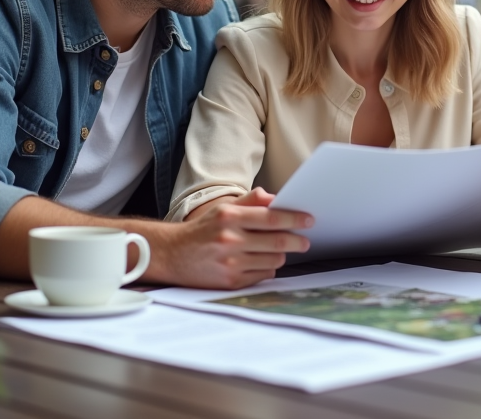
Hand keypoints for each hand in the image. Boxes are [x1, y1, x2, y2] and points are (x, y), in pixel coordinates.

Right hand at [154, 188, 312, 288]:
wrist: (171, 255)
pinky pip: (263, 275)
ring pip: (273, 260)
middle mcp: (230, 240)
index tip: (309, 220)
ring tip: (276, 250)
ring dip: (280, 255)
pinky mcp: (230, 282)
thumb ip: (250, 201)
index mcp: (230, 217)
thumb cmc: (201, 230)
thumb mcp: (222, 209)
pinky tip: (259, 262)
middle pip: (277, 242)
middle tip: (304, 241)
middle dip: (296, 241)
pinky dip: (267, 268)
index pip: (272, 217)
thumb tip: (276, 198)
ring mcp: (231, 263)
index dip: (294, 219)